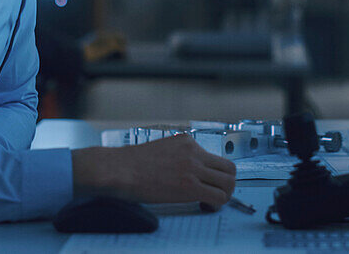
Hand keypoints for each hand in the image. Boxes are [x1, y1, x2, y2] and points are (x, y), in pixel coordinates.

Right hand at [72, 134, 236, 207]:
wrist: (119, 169)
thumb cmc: (131, 164)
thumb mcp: (161, 149)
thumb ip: (177, 156)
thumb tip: (186, 170)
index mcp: (187, 142)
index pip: (216, 157)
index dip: (216, 174)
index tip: (207, 184)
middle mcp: (194, 152)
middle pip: (230, 169)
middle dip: (227, 185)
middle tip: (214, 195)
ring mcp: (193, 168)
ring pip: (229, 183)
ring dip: (224, 196)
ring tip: (209, 203)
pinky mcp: (190, 186)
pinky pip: (218, 197)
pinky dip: (216, 206)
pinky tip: (203, 207)